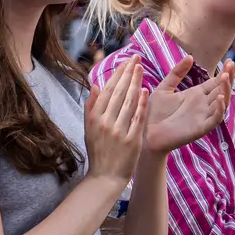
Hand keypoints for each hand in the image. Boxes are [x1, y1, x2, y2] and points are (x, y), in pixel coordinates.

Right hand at [85, 56, 148, 182]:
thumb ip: (91, 106)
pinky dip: (141, 103)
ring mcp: (119, 131)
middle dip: (128, 73)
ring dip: (135, 83)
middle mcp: (106, 123)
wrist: (105, 177)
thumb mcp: (88, 129)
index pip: (108, 91)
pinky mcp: (132, 140)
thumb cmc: (98, 151)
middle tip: (136, 58)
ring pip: (128, 102)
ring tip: (141, 68)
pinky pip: (137, 118)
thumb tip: (95, 85)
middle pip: (119, 93)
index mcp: (94, 118)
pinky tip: (146, 90)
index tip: (125, 62)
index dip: (117, 75)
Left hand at [144, 56, 232, 153]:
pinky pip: (214, 119)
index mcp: (195, 95)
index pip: (214, 83)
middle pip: (221, 90)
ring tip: (226, 77)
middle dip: (227, 78)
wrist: (144, 134)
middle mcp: (202, 106)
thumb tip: (190, 56)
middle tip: (231, 64)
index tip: (229, 60)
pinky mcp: (200, 129)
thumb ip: (176, 73)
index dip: (223, 73)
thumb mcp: (165, 88)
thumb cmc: (153, 113)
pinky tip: (220, 98)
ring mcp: (202, 117)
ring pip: (221, 103)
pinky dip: (219, 109)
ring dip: (225, 90)